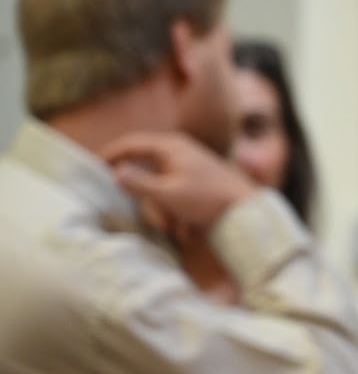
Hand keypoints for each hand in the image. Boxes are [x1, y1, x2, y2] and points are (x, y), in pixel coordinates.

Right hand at [102, 131, 255, 231]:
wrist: (249, 212)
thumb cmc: (209, 198)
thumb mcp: (168, 193)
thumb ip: (139, 183)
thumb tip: (116, 172)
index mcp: (171, 147)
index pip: (132, 143)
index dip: (110, 154)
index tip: (94, 167)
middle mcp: (179, 154)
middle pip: (146, 175)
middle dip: (150, 204)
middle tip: (160, 223)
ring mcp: (189, 170)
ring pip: (160, 192)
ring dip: (166, 214)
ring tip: (180, 229)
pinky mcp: (197, 186)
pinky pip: (176, 199)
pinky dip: (179, 215)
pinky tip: (191, 230)